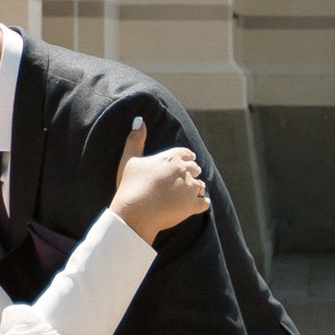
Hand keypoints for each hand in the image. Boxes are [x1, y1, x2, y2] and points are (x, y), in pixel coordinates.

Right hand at [109, 115, 209, 242]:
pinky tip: (196, 205)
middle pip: (195, 168)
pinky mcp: (193, 206)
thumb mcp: (129, 160)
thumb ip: (135, 139)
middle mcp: (184, 170)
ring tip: (188, 193)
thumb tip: (139, 120)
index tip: (188, 160)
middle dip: (191, 172)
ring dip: (196, 188)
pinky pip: (205, 203)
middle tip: (186, 178)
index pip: (186, 153)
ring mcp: (190, 188)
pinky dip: (201, 203)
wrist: (134, 214)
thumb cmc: (130, 187)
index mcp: (171, 158)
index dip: (187, 157)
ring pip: (200, 185)